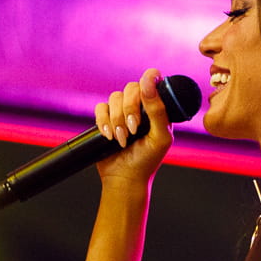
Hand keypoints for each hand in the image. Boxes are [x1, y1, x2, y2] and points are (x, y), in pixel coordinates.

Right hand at [92, 67, 173, 185]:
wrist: (125, 178)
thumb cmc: (147, 160)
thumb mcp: (160, 136)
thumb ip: (158, 110)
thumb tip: (149, 83)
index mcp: (157, 108)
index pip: (153, 82)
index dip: (148, 83)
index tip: (145, 91)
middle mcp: (140, 107)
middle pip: (131, 88)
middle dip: (130, 109)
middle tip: (133, 129)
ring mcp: (122, 112)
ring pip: (114, 97)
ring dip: (117, 119)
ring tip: (122, 139)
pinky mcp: (106, 119)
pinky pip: (100, 107)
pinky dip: (103, 121)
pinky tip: (109, 136)